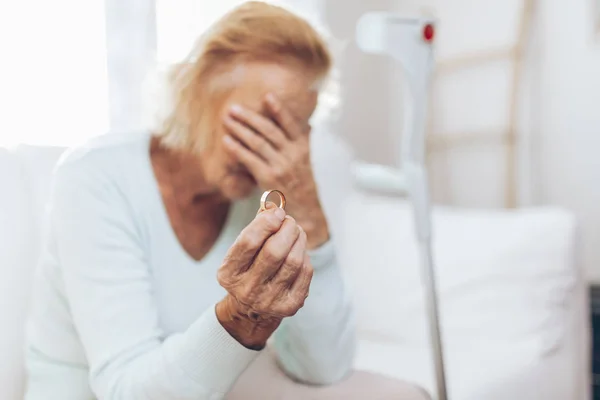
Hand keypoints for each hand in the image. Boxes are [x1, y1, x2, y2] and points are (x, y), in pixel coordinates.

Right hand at [215, 203, 313, 349]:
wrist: (251, 310)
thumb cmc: (248, 269)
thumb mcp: (242, 251)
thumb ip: (256, 227)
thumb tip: (273, 206)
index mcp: (229, 273)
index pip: (249, 241)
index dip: (266, 222)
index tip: (277, 212)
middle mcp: (247, 289)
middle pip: (274, 251)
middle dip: (287, 229)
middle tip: (289, 221)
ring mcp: (269, 300)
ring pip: (293, 261)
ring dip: (299, 239)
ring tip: (296, 232)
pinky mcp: (290, 306)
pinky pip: (305, 272)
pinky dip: (305, 255)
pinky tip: (299, 251)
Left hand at [222, 93, 328, 248]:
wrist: (309, 213)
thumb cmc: (306, 187)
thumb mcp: (309, 162)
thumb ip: (303, 144)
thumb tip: (303, 126)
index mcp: (303, 148)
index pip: (290, 124)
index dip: (279, 110)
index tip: (267, 96)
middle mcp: (293, 155)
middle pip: (268, 130)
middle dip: (250, 117)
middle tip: (233, 108)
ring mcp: (281, 166)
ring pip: (257, 142)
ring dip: (240, 129)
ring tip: (227, 119)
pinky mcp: (269, 178)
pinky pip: (250, 159)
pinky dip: (237, 148)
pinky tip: (226, 141)